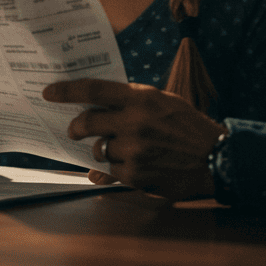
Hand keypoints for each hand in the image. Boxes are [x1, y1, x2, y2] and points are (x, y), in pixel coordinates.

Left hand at [43, 78, 224, 199]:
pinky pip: (112, 172)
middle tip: (74, 130)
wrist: (215, 158)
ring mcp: (134, 151)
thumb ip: (132, 101)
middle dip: (76, 127)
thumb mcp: (163, 101)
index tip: (49, 92)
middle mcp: (135, 123)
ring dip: (103, 151)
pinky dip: (118, 170)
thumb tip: (98, 103)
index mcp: (141, 98)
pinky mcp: (137, 176)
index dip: (67, 91)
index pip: (94, 90)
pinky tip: (134, 166)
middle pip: (87, 123)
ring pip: (99, 151)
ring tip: (123, 149)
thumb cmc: (188, 126)